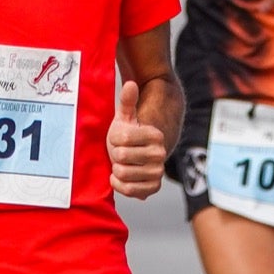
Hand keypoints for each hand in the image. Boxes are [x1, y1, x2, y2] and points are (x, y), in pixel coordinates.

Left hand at [108, 79, 165, 199]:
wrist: (135, 157)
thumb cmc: (126, 136)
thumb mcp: (125, 118)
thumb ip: (127, 101)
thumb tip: (130, 84)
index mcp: (155, 134)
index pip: (121, 137)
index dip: (113, 139)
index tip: (119, 139)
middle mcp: (160, 153)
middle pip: (120, 156)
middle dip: (115, 155)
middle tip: (121, 153)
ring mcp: (158, 172)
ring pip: (122, 173)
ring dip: (115, 169)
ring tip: (122, 164)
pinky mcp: (153, 188)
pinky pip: (127, 189)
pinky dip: (118, 184)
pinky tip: (120, 176)